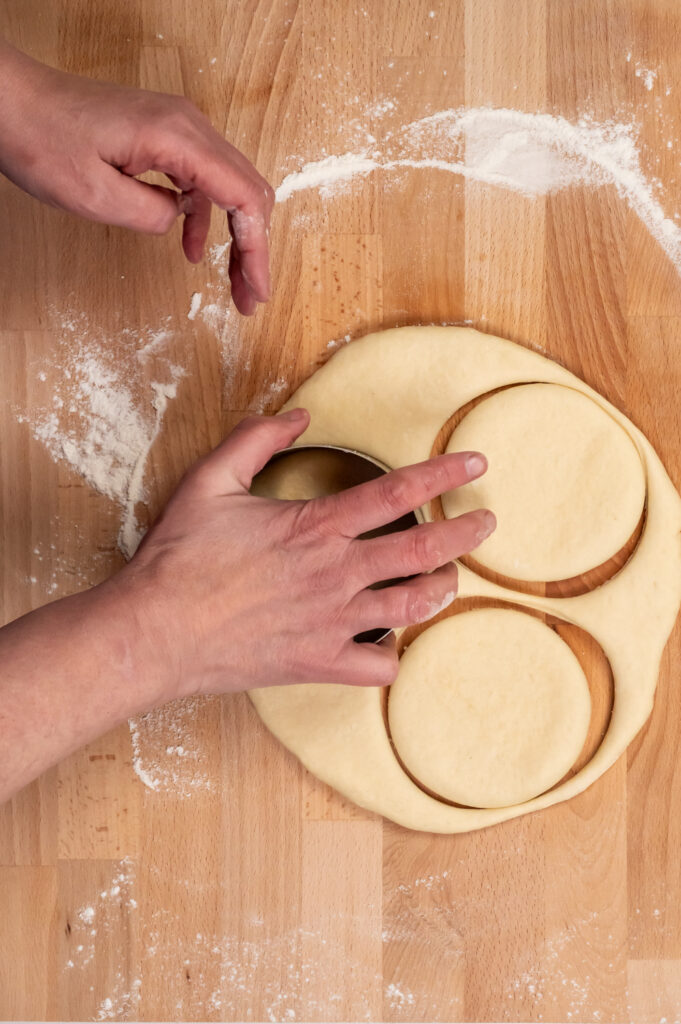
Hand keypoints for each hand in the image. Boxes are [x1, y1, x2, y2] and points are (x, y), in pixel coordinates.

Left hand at [0, 40, 272, 312]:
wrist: (12, 101)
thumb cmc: (42, 137)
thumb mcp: (94, 195)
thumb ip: (151, 215)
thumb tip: (178, 223)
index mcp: (178, 137)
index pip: (244, 197)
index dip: (257, 249)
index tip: (257, 289)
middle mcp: (188, 125)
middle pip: (247, 191)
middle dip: (254, 248)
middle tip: (250, 295)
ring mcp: (178, 127)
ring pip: (229, 187)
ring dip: (235, 236)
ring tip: (233, 281)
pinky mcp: (164, 135)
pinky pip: (201, 180)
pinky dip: (205, 218)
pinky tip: (193, 250)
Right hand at [119, 410, 495, 694]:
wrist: (155, 631)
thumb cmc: (180, 558)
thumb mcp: (210, 480)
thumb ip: (257, 440)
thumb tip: (299, 416)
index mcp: (316, 527)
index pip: (398, 492)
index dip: (444, 473)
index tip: (474, 464)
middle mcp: (336, 574)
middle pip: (423, 550)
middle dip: (465, 534)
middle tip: (487, 523)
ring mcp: (333, 623)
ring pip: (413, 607)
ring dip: (441, 590)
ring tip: (451, 579)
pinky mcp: (319, 663)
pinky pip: (378, 667)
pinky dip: (392, 657)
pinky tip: (391, 645)